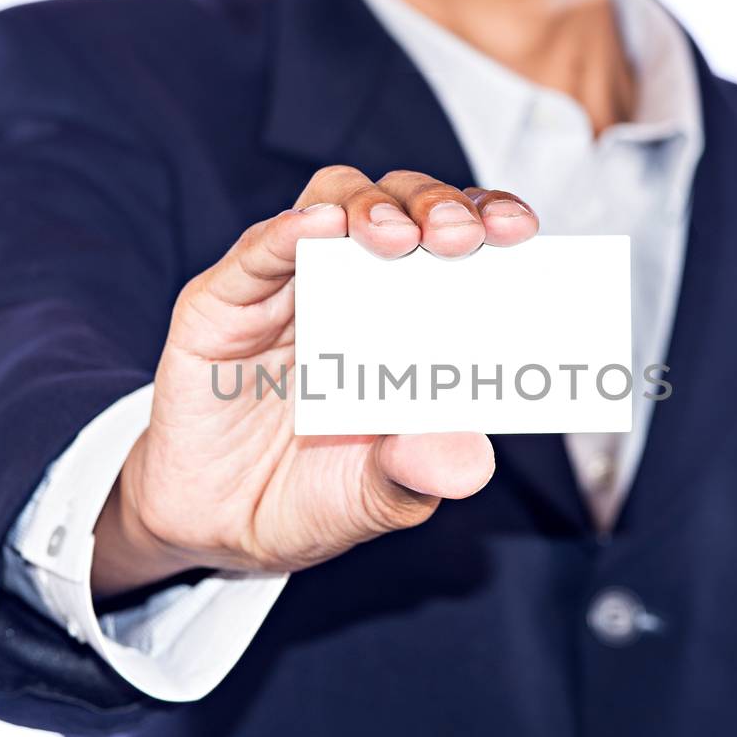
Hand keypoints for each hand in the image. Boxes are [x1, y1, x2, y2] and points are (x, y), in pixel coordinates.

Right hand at [91, 166, 538, 595]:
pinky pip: (255, 256)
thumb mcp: (377, 500)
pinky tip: (316, 228)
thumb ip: (418, 475)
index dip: (487, 220)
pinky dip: (287, 233)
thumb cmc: (310, 498)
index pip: (455, 242)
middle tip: (459, 237)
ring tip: (396, 238)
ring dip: (370, 208)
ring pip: (331, 205)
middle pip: (399, 206)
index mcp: (407, 319)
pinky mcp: (220, 306)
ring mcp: (285, 291)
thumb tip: (470, 459)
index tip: (518, 231)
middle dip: (436, 206)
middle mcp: (351, 289)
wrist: (218, 531)